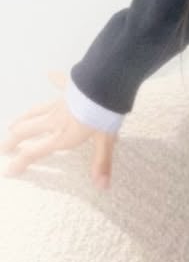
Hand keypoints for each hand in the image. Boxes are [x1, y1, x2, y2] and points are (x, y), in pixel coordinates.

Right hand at [2, 71, 116, 189]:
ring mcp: (59, 104)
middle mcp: (55, 121)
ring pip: (34, 113)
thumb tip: (101, 187)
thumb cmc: (104, 116)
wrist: (104, 86)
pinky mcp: (68, 89)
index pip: (35, 152)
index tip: (9, 171)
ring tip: (12, 125)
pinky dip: (55, 80)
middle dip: (13, 141)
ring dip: (22, 119)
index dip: (21, 162)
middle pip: (27, 131)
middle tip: (4, 148)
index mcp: (62, 136)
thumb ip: (101, 163)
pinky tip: (49, 74)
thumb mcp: (105, 142)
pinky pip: (59, 83)